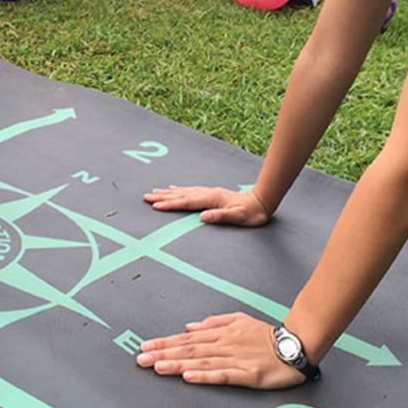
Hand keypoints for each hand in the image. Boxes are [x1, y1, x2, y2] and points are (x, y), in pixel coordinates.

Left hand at [136, 312, 304, 388]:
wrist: (297, 343)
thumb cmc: (268, 335)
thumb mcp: (239, 319)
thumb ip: (213, 322)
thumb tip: (190, 326)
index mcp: (222, 333)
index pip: (187, 339)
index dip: (165, 343)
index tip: (146, 346)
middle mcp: (225, 345)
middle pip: (189, 350)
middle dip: (163, 353)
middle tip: (141, 359)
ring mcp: (235, 359)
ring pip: (201, 361)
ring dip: (177, 364)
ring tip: (158, 367)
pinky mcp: (247, 374)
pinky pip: (223, 375)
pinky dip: (205, 376)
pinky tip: (189, 377)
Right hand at [144, 186, 271, 225]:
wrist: (261, 203)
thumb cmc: (250, 213)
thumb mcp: (237, 218)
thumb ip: (220, 217)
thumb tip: (202, 217)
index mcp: (211, 199)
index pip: (186, 202)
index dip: (170, 204)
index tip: (155, 206)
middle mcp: (208, 193)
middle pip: (181, 195)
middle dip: (163, 197)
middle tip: (146, 197)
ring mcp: (209, 192)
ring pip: (184, 192)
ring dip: (168, 193)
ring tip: (155, 192)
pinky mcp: (211, 194)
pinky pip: (190, 191)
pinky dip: (179, 190)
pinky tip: (174, 189)